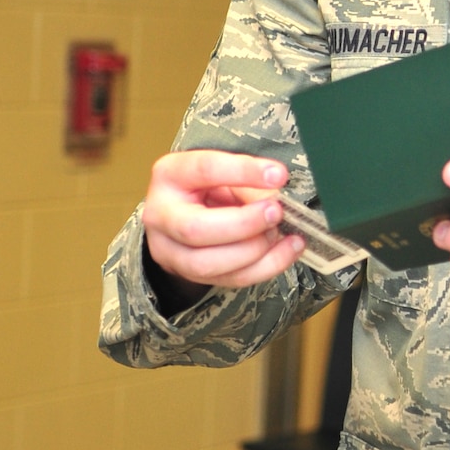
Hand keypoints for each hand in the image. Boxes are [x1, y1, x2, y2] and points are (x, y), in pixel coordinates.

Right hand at [142, 151, 303, 288]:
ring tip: (279, 232)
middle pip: (195, 229)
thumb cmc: (207, 189)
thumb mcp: (224, 174)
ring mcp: (169, 250)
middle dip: (244, 223)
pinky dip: (267, 266)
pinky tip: (288, 249)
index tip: (278, 175)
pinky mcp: (189, 275)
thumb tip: (276, 201)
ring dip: (254, 250)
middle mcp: (161, 214)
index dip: (243, 172)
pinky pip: (230, 279)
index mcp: (170, 175)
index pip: (203, 169)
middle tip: (276, 212)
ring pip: (207, 264)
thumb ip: (247, 183)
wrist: (184, 216)